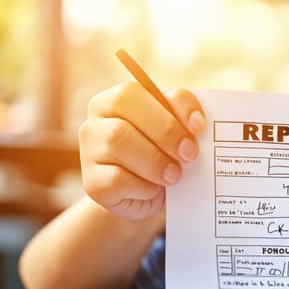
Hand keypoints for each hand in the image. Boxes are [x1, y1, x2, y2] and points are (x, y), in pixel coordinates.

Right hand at [79, 82, 203, 220]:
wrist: (146, 198)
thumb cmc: (162, 155)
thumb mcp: (175, 132)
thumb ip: (181, 117)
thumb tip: (196, 122)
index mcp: (115, 101)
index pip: (135, 90)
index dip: (172, 106)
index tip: (199, 127)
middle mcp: (95, 122)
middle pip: (126, 111)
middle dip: (166, 132)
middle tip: (190, 154)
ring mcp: (89, 152)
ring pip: (118, 142)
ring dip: (155, 161)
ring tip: (174, 174)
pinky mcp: (92, 184)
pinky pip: (117, 179)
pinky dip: (144, 186)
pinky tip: (154, 189)